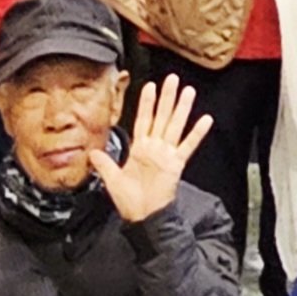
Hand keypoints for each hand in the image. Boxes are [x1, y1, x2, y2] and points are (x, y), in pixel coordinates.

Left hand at [95, 75, 213, 223]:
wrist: (142, 216)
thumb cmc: (130, 200)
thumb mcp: (112, 179)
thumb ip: (104, 164)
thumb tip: (91, 152)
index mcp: (140, 149)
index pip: (143, 120)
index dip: (146, 103)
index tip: (149, 86)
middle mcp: (155, 148)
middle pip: (161, 117)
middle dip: (166, 98)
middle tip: (172, 79)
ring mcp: (167, 154)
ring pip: (175, 126)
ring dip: (182, 108)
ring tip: (188, 91)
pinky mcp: (176, 164)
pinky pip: (187, 145)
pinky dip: (197, 133)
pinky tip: (205, 120)